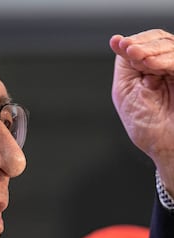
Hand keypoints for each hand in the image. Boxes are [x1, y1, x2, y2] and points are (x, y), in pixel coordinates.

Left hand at [110, 29, 173, 191]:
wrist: (167, 148)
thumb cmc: (148, 127)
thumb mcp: (126, 92)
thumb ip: (125, 66)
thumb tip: (117, 41)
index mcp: (151, 70)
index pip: (146, 44)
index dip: (134, 41)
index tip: (120, 44)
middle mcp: (168, 68)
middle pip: (160, 41)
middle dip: (142, 43)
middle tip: (129, 49)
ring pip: (171, 47)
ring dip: (152, 49)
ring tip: (138, 56)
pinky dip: (165, 59)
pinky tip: (151, 64)